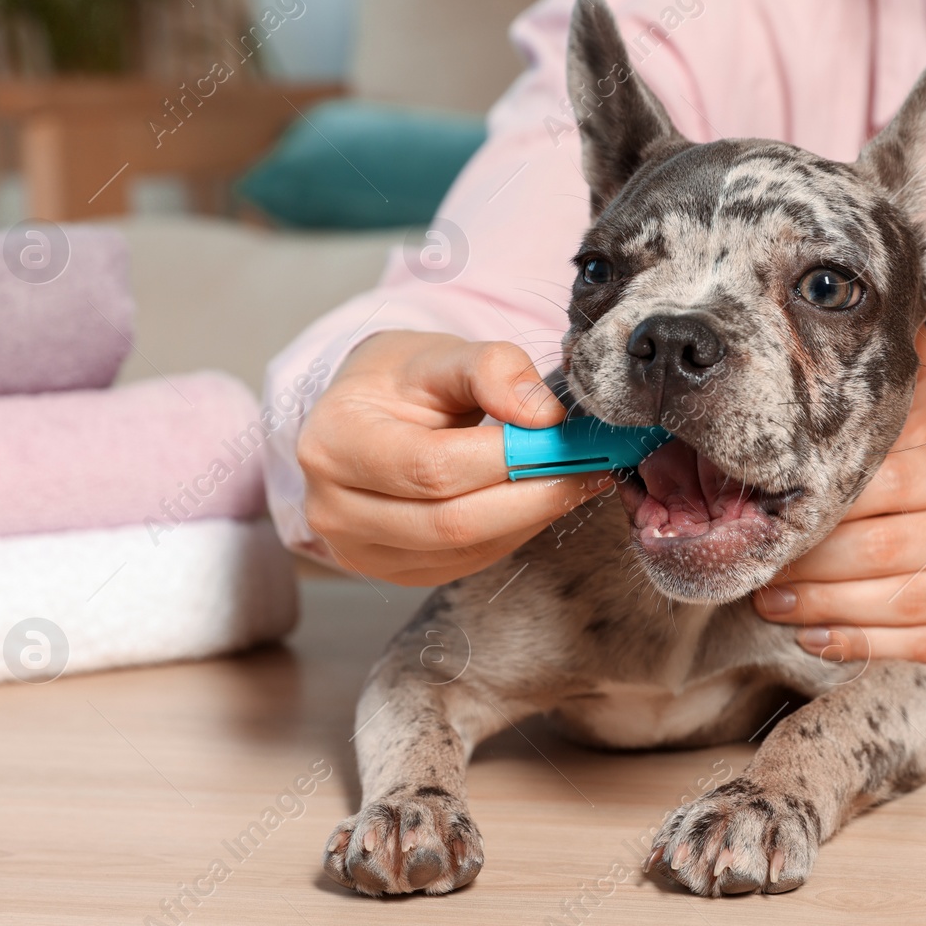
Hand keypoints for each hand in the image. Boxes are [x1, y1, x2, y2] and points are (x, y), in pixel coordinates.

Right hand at [297, 331, 611, 585]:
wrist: (362, 415)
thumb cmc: (399, 381)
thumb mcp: (439, 353)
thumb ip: (492, 368)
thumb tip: (544, 415)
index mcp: (333, 443)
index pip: (433, 466)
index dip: (509, 458)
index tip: (568, 439)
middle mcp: (334, 509)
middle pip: (452, 521)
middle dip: (534, 495)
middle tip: (592, 466)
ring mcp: (361, 551)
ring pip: (466, 548)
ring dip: (532, 515)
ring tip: (576, 476)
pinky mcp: (394, 572)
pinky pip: (469, 560)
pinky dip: (514, 530)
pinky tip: (539, 498)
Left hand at [751, 325, 925, 679]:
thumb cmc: (923, 504)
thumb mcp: (913, 447)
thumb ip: (898, 393)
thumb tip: (898, 314)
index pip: (890, 484)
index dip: (825, 506)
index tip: (768, 515)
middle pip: (890, 546)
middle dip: (814, 562)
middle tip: (759, 567)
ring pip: (904, 600)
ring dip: (826, 605)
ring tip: (772, 603)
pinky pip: (921, 647)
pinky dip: (860, 644)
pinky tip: (815, 640)